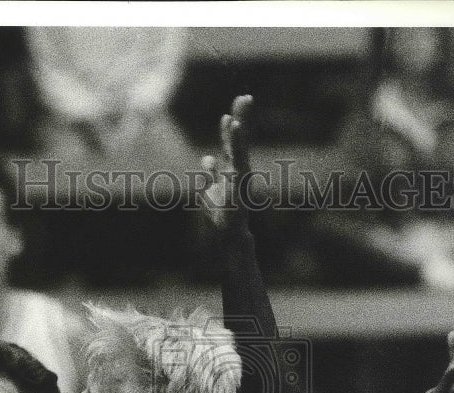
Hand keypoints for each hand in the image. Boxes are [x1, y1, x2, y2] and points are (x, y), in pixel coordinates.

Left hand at [201, 94, 253, 228]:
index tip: (232, 108)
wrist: (230, 236)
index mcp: (231, 170)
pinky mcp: (239, 184)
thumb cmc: (222, 215)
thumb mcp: (210, 192)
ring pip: (240, 149)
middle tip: (245, 97)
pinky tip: (233, 131)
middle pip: (239, 140)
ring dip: (237, 132)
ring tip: (236, 115)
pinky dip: (235, 146)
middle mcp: (238, 170)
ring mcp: (240, 177)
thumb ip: (210, 174)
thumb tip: (207, 158)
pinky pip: (237, 162)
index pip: (231, 144)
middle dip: (242, 118)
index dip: (230, 127)